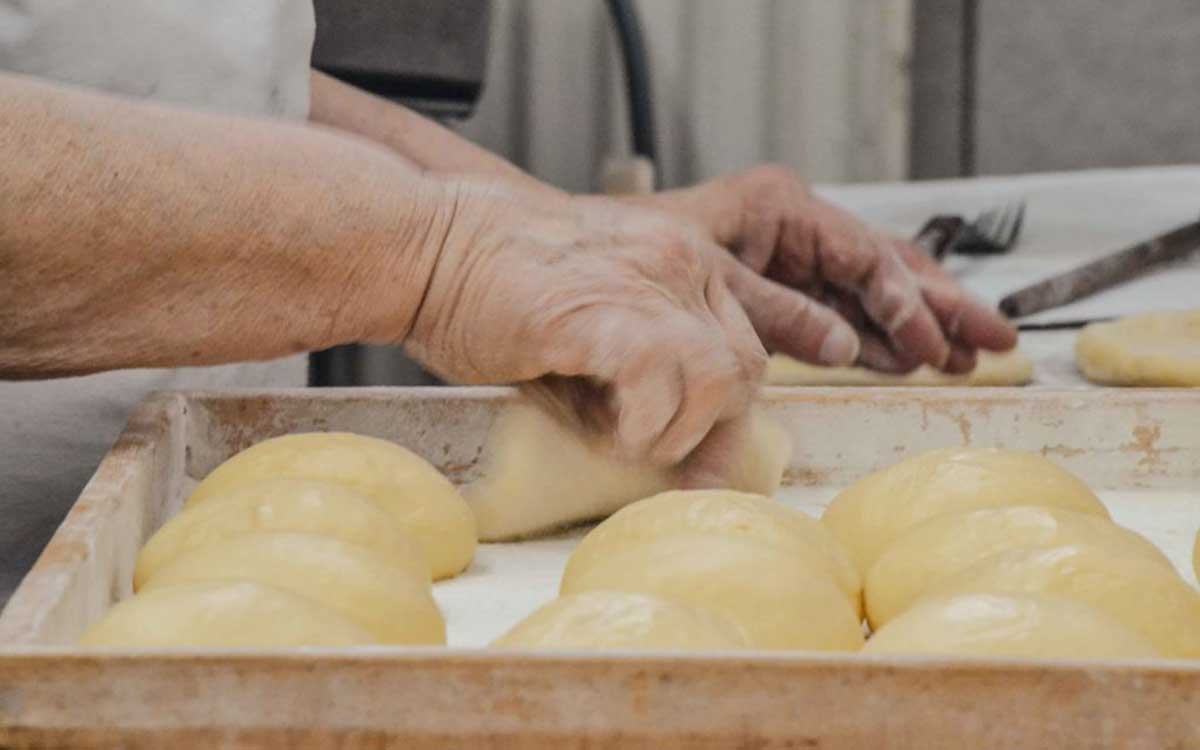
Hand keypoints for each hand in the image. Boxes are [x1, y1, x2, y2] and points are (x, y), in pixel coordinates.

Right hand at [390, 179, 766, 481]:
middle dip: (716, 429)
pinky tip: (605, 435)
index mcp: (679, 254)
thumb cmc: (488, 282)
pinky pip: (660, 383)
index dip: (789, 355)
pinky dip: (641, 427)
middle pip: (748, 363)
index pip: (765, 312)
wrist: (423, 244)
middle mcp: (678, 261)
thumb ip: (633, 362)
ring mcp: (646, 282)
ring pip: (723, 378)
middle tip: (673, 463)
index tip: (795, 391)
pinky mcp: (603, 312)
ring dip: (679, 431)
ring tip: (628, 442)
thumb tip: (656, 439)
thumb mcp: (586, 309)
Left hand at [632, 166, 1017, 372]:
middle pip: (885, 267)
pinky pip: (841, 311)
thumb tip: (846, 349)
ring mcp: (791, 257)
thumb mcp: (709, 285)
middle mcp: (796, 227)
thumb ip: (777, 316)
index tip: (933, 343)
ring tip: (966, 358)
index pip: (863, 256)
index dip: (905, 302)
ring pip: (872, 291)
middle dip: (940, 306)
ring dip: (918, 325)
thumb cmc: (634, 263)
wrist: (582, 271)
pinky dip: (875, 336)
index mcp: (781, 209)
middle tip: (995, 342)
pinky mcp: (780, 289)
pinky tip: (909, 359)